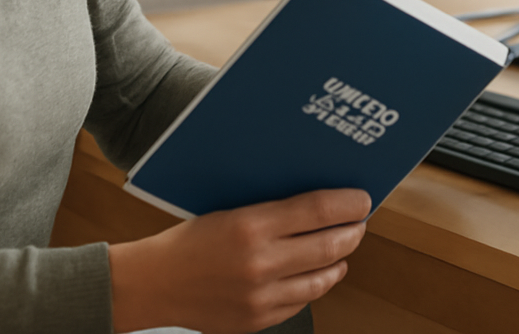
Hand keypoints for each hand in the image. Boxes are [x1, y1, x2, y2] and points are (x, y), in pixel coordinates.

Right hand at [109, 187, 369, 333]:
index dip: (347, 203)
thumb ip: (271, 207)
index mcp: (251, 225)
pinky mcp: (258, 321)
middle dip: (352, 231)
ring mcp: (261, 297)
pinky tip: (319, 273)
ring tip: (344, 246)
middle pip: (328, 246)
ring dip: (340, 260)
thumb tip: (314, 200)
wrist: (155, 283)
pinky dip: (315, 285)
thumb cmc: (189, 238)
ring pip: (321, 279)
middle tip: (360, 221)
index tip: (363, 198)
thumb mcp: (228, 208)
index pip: (317, 210)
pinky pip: (301, 302)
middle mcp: (260, 262)